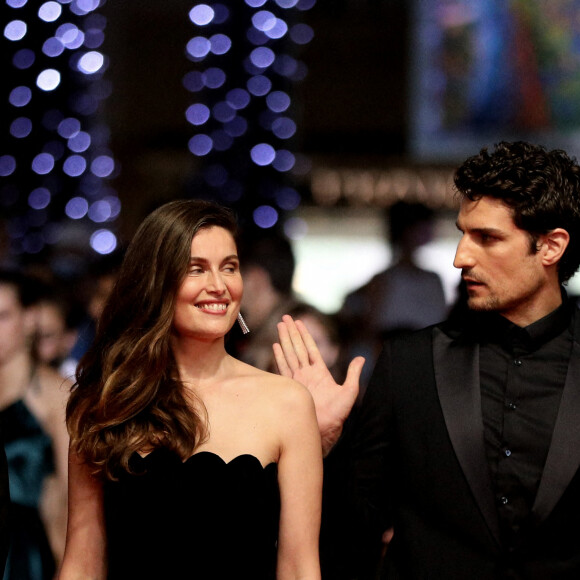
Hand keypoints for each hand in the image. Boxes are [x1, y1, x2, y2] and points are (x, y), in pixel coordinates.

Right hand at [273, 315, 364, 455]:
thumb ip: (353, 374)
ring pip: (290, 354)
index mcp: (320, 371)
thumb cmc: (337, 414)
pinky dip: (279, 357)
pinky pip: (283, 369)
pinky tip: (275, 346)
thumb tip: (362, 359)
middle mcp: (307, 373)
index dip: (305, 335)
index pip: (311, 348)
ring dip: (285, 340)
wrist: (324, 430)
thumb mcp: (350, 392)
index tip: (299, 323)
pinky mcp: (291, 387)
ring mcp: (298, 379)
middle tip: (286, 318)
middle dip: (292, 332)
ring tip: (279, 326)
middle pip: (298, 347)